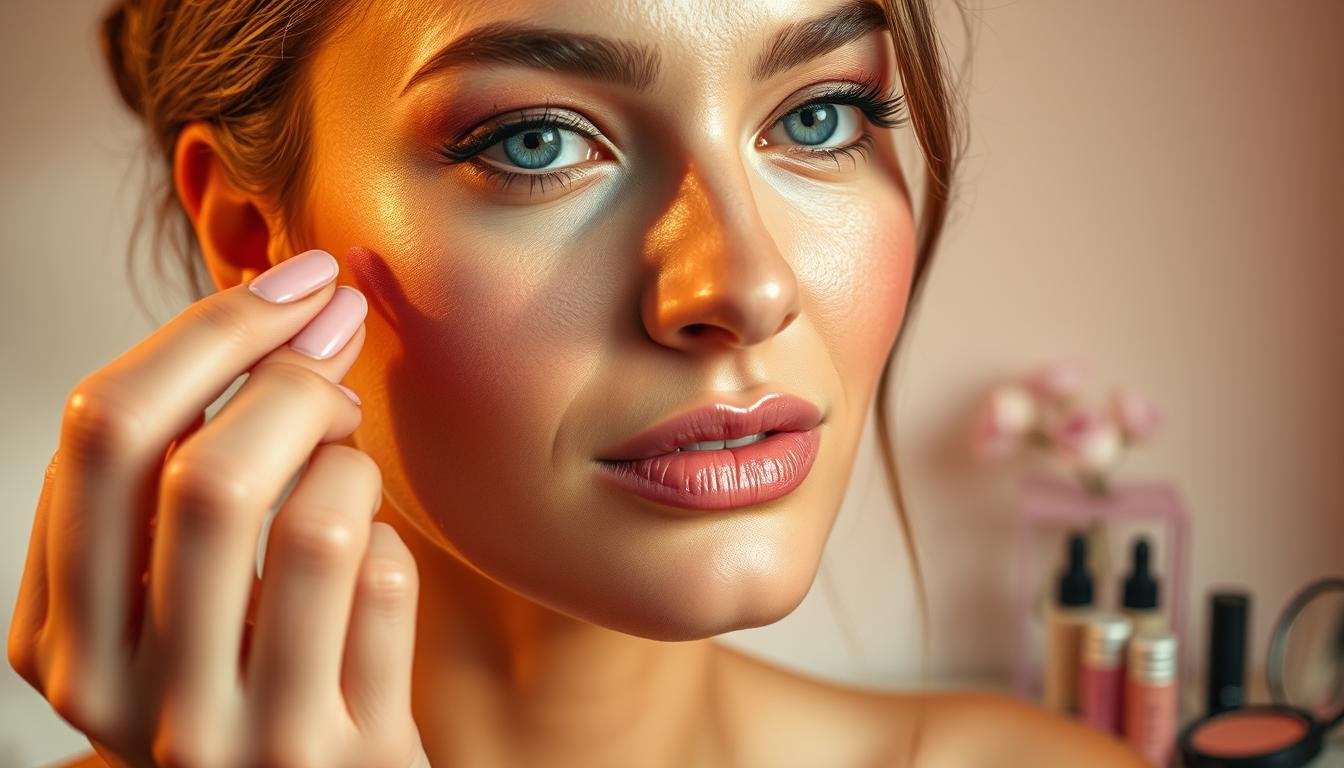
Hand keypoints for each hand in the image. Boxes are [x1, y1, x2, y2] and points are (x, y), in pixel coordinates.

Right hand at [8, 249, 428, 767]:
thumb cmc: (247, 672)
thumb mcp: (175, 588)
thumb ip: (182, 472)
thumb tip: (297, 299)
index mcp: (61, 633)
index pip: (101, 433)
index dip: (209, 332)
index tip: (298, 282)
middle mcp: (127, 693)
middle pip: (203, 473)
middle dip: (292, 378)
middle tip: (345, 348)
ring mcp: (238, 736)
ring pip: (312, 525)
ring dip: (352, 463)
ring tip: (352, 466)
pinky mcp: (343, 754)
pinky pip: (388, 587)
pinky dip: (396, 543)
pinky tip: (379, 561)